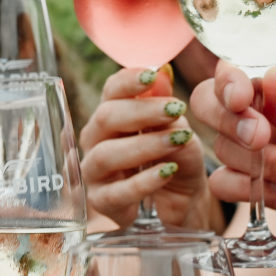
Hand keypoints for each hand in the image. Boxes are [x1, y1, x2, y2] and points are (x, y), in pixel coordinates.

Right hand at [79, 67, 210, 229]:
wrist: (181, 198)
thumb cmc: (174, 157)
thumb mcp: (176, 127)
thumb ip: (164, 105)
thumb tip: (161, 74)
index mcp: (112, 116)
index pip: (110, 91)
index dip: (127, 81)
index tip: (151, 75)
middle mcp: (95, 141)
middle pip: (105, 118)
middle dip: (141, 111)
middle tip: (175, 109)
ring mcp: (94, 172)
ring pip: (106, 155)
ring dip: (144, 146)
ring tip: (178, 142)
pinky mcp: (101, 201)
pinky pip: (117, 192)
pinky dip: (144, 181)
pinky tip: (167, 171)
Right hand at [192, 52, 275, 216]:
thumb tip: (269, 78)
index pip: (233, 66)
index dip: (228, 81)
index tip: (243, 98)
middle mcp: (260, 105)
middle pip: (208, 103)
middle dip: (230, 122)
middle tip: (261, 138)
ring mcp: (250, 143)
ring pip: (221, 147)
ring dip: (260, 162)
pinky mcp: (247, 179)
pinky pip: (222, 182)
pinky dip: (246, 188)